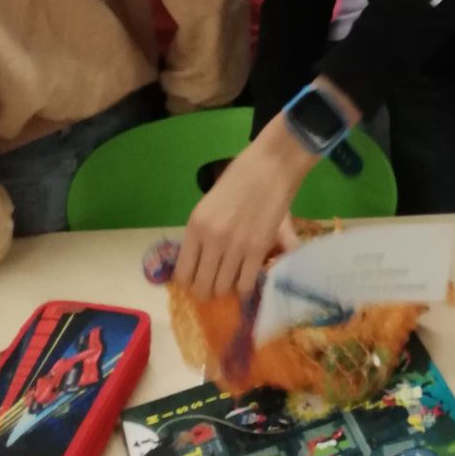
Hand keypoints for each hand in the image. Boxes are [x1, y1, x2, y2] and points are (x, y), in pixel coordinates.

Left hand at [176, 115, 313, 297]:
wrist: (272, 163)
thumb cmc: (241, 177)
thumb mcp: (210, 204)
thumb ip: (204, 233)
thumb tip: (201, 264)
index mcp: (195, 225)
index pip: (182, 274)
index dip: (190, 283)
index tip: (199, 281)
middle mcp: (211, 240)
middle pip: (201, 287)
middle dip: (208, 292)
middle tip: (217, 285)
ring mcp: (234, 246)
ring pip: (223, 288)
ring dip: (228, 289)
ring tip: (234, 280)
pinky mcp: (258, 249)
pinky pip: (246, 284)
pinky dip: (245, 288)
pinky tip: (248, 279)